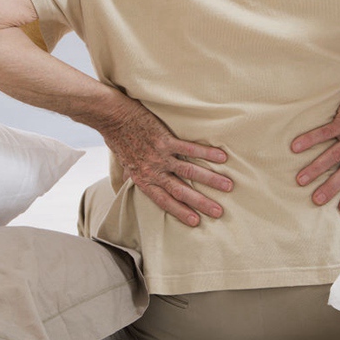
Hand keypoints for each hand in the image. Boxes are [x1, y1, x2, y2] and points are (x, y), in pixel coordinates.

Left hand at [100, 94, 232, 226]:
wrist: (112, 117)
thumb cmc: (117, 138)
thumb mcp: (122, 162)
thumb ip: (130, 174)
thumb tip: (129, 181)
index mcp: (143, 179)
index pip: (163, 200)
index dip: (180, 211)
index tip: (195, 221)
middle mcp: (153, 171)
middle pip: (180, 191)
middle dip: (201, 202)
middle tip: (218, 212)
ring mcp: (160, 156)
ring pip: (189, 171)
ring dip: (210, 179)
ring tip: (227, 185)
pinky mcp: (165, 139)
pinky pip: (189, 149)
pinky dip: (206, 153)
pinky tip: (221, 157)